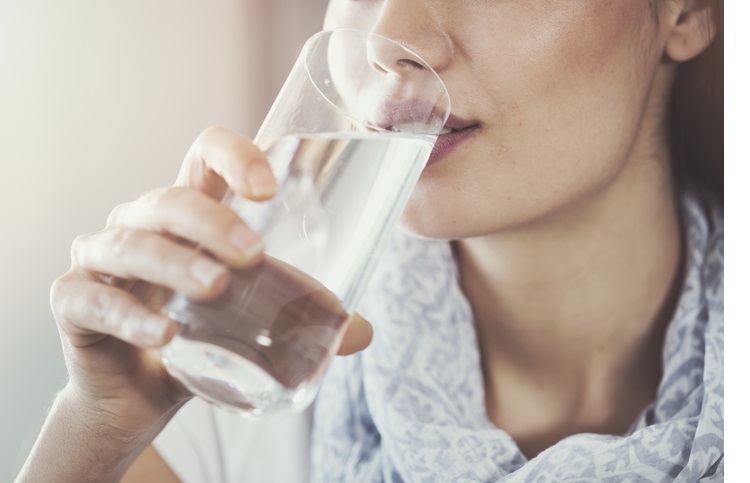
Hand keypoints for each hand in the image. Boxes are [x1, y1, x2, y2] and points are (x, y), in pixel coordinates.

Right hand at [50, 126, 372, 436]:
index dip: (234, 155)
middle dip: (212, 222)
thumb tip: (361, 332)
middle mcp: (142, 224)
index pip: (204, 157)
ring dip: (176, 263)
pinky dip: (130, 315)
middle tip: (253, 255)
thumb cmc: (200, 339)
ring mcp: (102, 259)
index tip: (270, 187)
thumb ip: (299, 317)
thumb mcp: (252, 320)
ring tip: (216, 288)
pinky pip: (94, 299)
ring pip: (133, 244)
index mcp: (189, 215)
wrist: (140, 396)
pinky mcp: (74, 301)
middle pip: (170, 200)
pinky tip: (165, 336)